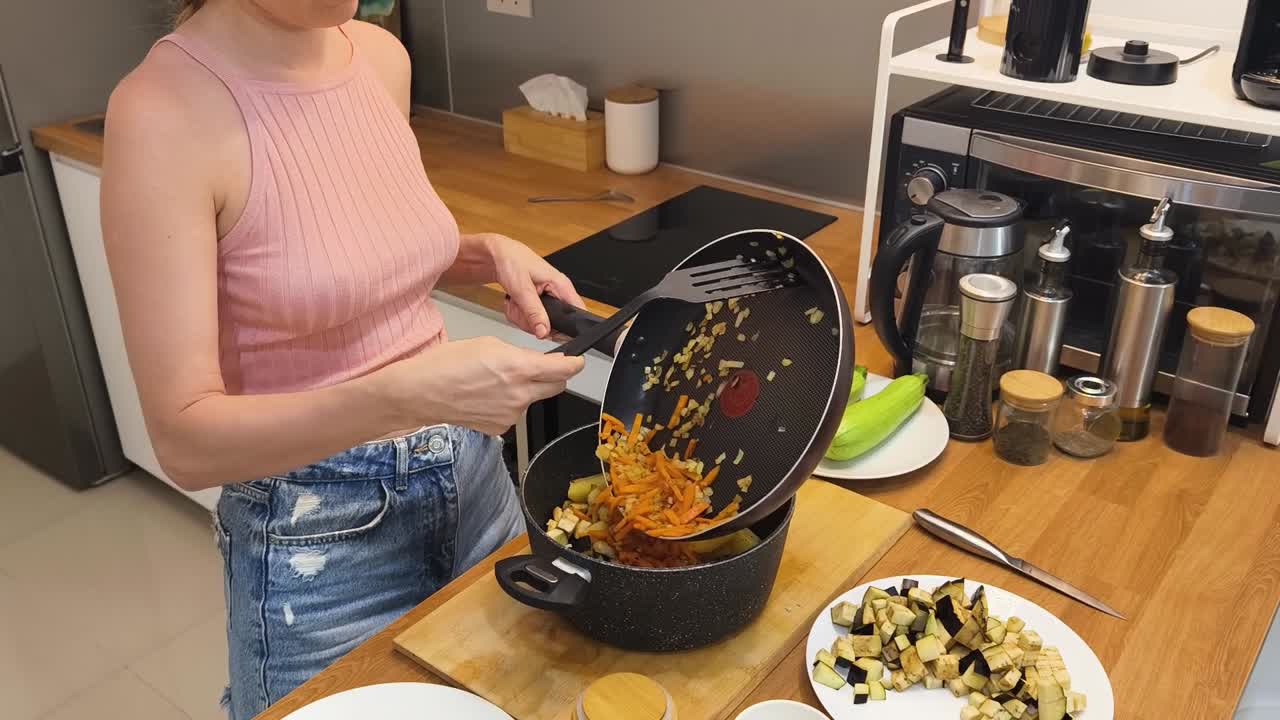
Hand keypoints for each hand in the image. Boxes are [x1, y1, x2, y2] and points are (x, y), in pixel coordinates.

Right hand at [378, 337, 584, 435]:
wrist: (422, 392)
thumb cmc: (447, 364)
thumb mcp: (488, 344)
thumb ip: (519, 354)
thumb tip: (536, 362)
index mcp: (519, 368)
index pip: (563, 369)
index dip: (575, 364)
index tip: (577, 361)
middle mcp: (520, 395)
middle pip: (556, 387)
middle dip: (554, 377)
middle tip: (539, 368)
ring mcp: (511, 414)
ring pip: (533, 399)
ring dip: (525, 390)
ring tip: (495, 382)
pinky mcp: (501, 427)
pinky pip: (515, 412)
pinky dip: (508, 404)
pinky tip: (487, 397)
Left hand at [483, 234, 584, 338]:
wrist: (497, 257)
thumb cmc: (511, 261)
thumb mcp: (522, 289)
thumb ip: (534, 312)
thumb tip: (544, 331)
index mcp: (561, 286)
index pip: (577, 313)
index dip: (565, 327)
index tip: (545, 328)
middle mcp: (557, 294)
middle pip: (554, 325)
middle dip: (533, 322)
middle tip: (521, 308)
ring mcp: (546, 301)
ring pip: (539, 325)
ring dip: (522, 318)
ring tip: (516, 302)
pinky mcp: (536, 305)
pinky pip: (530, 321)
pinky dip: (518, 315)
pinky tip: (514, 303)